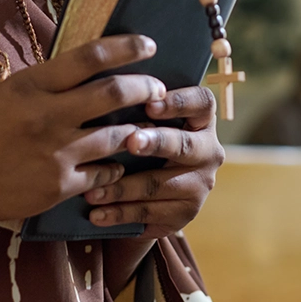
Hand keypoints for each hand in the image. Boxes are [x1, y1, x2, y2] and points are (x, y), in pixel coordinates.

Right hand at [0, 34, 166, 227]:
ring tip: (146, 125)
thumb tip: (93, 66)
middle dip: (145, 87)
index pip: (90, 57)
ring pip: (117, 136)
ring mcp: (56, 153)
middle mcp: (47, 115)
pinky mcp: (59, 187)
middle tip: (158, 88)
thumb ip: (49, 82)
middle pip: (114, 94)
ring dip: (136, 129)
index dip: (126, 47)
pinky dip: (115, 166)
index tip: (149, 44)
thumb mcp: (10, 92)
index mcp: (33, 84)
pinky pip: (104, 173)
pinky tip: (116, 162)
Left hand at [81, 85, 224, 238]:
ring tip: (92, 189)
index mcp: (201, 120)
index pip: (202, 102)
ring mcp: (199, 186)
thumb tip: (106, 88)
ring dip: (123, 187)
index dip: (179, 101)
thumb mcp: (144, 119)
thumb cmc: (140, 138)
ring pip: (159, 184)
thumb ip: (136, 105)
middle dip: (155, 143)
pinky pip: (149, 213)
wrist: (148, 192)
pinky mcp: (184, 214)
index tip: (150, 103)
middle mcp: (208, 151)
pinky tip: (96, 214)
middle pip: (184, 145)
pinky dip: (119, 213)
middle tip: (130, 142)